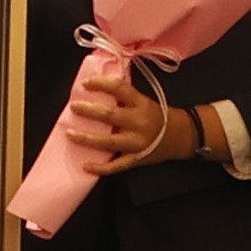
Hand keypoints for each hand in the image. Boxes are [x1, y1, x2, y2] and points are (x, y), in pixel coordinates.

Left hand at [74, 72, 195, 171]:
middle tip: (74, 106)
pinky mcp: (136, 159)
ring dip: (86, 138)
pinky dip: (100, 167)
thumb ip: (123, 98)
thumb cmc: (158, 116)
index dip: (101, 84)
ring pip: (108, 142)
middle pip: (109, 115)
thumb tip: (97, 90)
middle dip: (88, 110)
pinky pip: (116, 166)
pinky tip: (85, 165)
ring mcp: (137, 143)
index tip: (85, 83)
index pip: (119, 88)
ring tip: (69, 133)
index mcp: (141, 103)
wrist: (181, 136)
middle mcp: (139, 122)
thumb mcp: (144, 101)